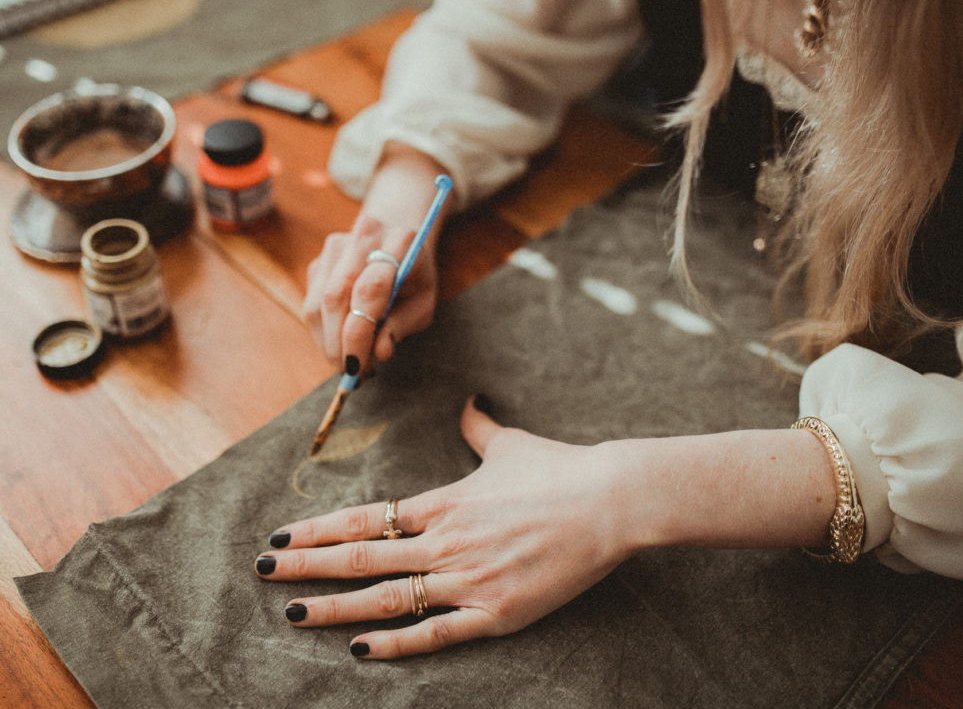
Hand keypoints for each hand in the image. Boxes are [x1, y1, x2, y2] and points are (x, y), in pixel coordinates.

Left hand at [253, 396, 632, 658]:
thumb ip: (478, 427)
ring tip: (294, 614)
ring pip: (387, 597)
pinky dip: (394, 644)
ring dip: (336, 607)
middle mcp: (445, 542)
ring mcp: (468, 581)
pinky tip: (359, 649)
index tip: (283, 539)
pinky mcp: (496, 613)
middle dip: (307, 567)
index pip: (365, 518)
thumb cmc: (559, 469)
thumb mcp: (510, 444)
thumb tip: (467, 403)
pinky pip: (435, 633)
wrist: (608, 502)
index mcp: (443, 502)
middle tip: (263, 573)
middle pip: (361, 557)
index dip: (319, 531)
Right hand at [303, 146, 447, 371]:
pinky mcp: (319, 261)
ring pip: (317, 304)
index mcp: (397, 245)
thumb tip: (378, 353)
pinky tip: (340, 341)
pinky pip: (311, 303)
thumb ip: (402, 325)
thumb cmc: (414, 274)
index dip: (358, 335)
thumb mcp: (423, 300)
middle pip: (335, 298)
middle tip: (351, 372)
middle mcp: (362, 238)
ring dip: (327, 342)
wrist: (396, 233)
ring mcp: (335, 247)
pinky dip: (323, 331)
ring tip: (348, 360)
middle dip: (338, 345)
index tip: (359, 367)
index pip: (369, 291)